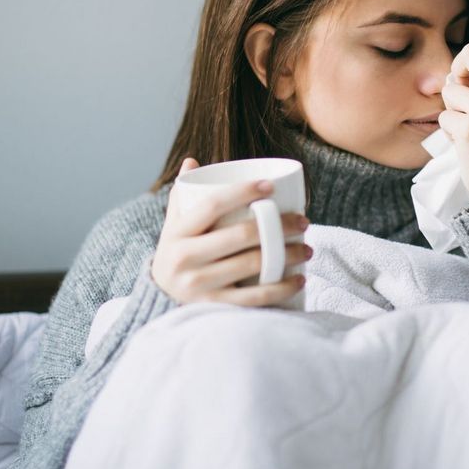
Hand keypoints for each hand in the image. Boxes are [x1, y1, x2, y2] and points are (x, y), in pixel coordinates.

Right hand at [152, 157, 311, 305]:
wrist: (160, 297)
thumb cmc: (177, 251)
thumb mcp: (174, 224)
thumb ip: (182, 194)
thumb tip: (192, 161)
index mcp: (176, 231)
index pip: (212, 205)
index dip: (242, 192)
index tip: (271, 186)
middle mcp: (183, 258)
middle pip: (239, 235)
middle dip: (279, 226)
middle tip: (303, 221)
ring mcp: (197, 285)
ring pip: (251, 265)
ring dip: (287, 256)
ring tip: (308, 248)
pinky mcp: (213, 308)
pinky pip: (253, 298)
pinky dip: (280, 289)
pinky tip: (299, 279)